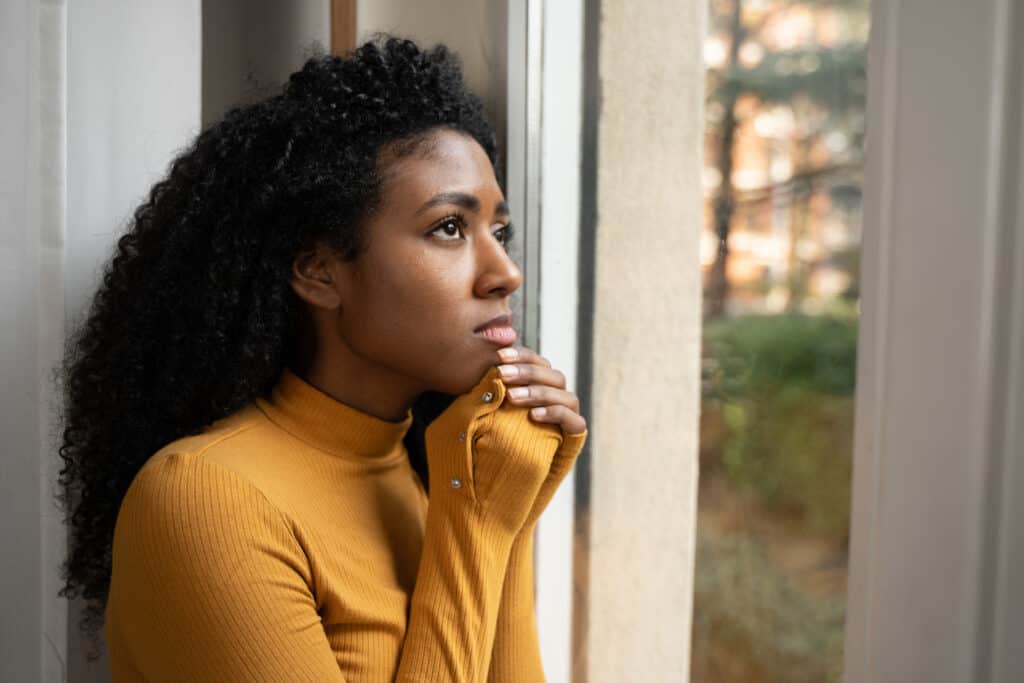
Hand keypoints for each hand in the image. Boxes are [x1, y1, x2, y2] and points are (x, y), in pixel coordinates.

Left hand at [423, 366, 560, 534]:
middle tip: (502, 374)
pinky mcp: (572, 443)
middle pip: (551, 372)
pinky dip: (557, 414)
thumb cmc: (475, 460)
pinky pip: (575, 422)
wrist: (491, 504)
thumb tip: (477, 368)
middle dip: (527, 370)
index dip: (520, 355)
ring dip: (539, 390)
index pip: (534, 362)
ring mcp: (564, 422)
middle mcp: (550, 403)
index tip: (498, 356)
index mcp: (530, 391)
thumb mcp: (470, 423)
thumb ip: (478, 397)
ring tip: (512, 398)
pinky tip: (533, 416)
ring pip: (565, 393)